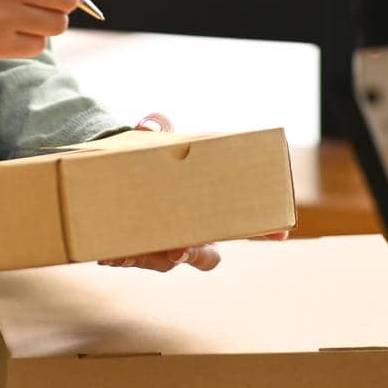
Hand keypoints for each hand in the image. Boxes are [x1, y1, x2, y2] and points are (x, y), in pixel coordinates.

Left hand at [96, 111, 289, 272]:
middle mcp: (189, 232)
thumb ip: (156, 126)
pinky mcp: (130, 250)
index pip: (245, 224)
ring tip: (133, 248)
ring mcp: (161, 245)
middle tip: (180, 246)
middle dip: (197, 254)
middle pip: (206, 256)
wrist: (108, 170)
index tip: (280, 231)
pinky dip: (118, 256)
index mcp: (207, 207)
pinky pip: (129, 260)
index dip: (265, 229)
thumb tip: (151, 125)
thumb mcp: (154, 139)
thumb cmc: (148, 157)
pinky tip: (107, 252)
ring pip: (166, 262)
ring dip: (151, 256)